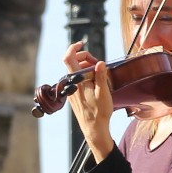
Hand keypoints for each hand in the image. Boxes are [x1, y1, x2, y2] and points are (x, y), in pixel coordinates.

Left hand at [61, 40, 114, 157]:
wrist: (93, 128)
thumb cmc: (99, 112)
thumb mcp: (103, 93)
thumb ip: (100, 76)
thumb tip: (100, 63)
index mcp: (75, 81)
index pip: (68, 58)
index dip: (73, 47)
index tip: (82, 44)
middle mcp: (69, 84)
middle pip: (73, 62)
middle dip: (85, 57)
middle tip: (97, 64)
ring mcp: (69, 89)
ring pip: (74, 70)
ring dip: (85, 66)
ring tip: (98, 73)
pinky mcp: (72, 94)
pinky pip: (75, 79)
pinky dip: (83, 75)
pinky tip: (94, 81)